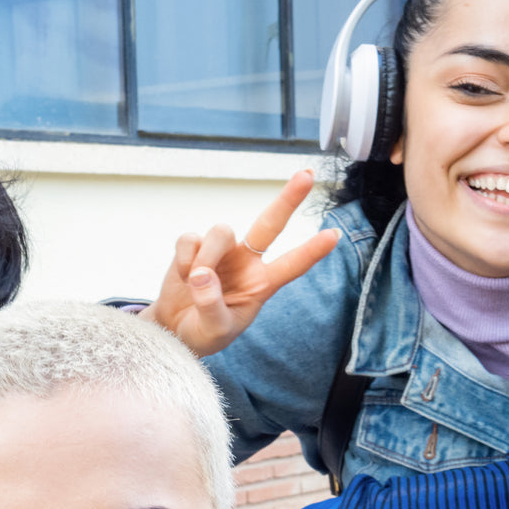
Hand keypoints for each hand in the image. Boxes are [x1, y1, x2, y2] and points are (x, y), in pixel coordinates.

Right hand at [145, 169, 339, 355]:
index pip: (292, 265)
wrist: (173, 332)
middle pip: (270, 224)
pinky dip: (183, 259)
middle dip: (289, 199)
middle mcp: (246, 262)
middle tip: (308, 175)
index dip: (312, 251)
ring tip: (193, 282)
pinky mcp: (194, 247)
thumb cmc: (203, 333)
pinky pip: (190, 239)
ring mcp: (221, 252)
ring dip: (206, 256)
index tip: (334, 235)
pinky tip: (181, 277)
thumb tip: (203, 274)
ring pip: (221, 231)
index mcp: (261, 285)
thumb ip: (211, 306)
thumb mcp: (214, 330)